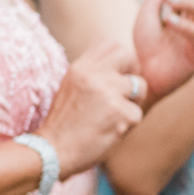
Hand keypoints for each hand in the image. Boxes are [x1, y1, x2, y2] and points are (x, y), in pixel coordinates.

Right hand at [38, 42, 145, 175]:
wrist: (52, 152)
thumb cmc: (65, 122)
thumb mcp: (72, 86)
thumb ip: (94, 73)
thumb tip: (123, 63)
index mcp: (80, 67)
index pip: (110, 43)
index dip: (121, 57)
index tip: (120, 71)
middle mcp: (94, 75)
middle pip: (130, 56)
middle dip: (134, 71)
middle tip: (126, 90)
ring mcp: (110, 93)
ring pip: (140, 86)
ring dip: (133, 101)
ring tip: (112, 115)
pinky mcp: (123, 114)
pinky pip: (138, 113)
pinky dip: (128, 124)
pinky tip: (109, 131)